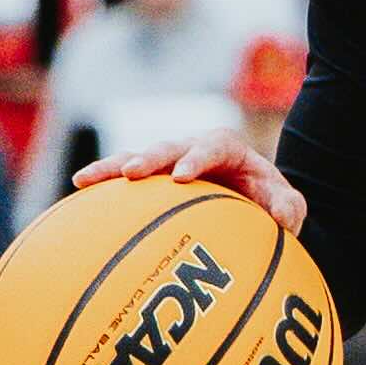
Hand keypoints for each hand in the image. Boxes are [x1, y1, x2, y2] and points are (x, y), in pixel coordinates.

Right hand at [76, 128, 306, 238]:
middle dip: (149, 157)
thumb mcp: (288, 205)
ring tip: (84, 181)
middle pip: (168, 146)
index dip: (197, 158)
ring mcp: (170, 163)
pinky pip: (126, 182)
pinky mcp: (153, 181)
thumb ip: (288, 208)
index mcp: (228, 148)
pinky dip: (105, 185)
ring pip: (138, 160)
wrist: (253, 203)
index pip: (213, 145)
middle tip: (132, 173)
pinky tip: (77, 196)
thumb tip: (280, 219)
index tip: (182, 177)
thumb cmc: (270, 202)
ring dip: (112, 169)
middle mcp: (194, 150)